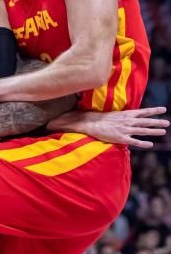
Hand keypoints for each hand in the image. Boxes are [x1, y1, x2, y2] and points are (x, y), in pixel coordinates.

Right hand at [50, 106, 168, 148]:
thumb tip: (130, 117)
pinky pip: (134, 141)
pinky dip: (143, 143)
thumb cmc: (101, 118)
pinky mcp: (120, 138)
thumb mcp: (114, 114)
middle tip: (167, 123)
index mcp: (126, 114)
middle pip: (146, 121)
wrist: (90, 123)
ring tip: (163, 132)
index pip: (143, 111)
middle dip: (158, 122)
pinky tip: (150, 144)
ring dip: (154, 131)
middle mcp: (128, 121)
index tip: (164, 109)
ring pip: (143, 130)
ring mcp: (125, 129)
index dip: (154, 110)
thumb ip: (124, 116)